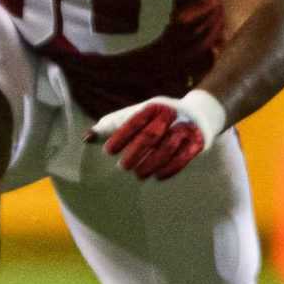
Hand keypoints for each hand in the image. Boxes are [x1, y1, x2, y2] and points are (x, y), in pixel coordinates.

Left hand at [88, 91, 226, 180]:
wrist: (197, 113)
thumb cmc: (156, 117)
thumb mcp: (135, 115)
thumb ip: (111, 125)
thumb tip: (86, 138)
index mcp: (153, 107)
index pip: (134, 121)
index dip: (120, 136)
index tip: (108, 151)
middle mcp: (170, 116)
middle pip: (151, 135)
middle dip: (136, 152)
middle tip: (122, 167)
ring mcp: (185, 129)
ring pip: (167, 148)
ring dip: (151, 163)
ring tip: (138, 175)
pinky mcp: (197, 142)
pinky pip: (183, 157)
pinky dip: (170, 169)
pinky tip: (157, 176)